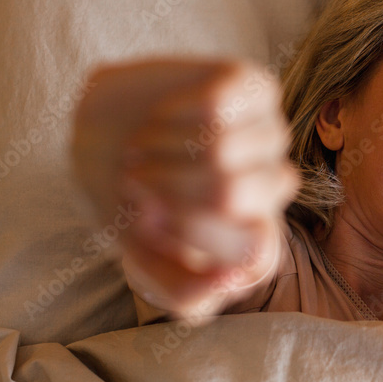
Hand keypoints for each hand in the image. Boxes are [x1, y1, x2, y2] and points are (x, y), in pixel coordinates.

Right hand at [71, 58, 299, 319]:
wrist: (106, 134)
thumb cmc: (132, 203)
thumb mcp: (145, 263)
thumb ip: (186, 294)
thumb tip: (232, 280)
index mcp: (260, 238)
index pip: (252, 254)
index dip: (187, 236)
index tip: (150, 221)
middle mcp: (275, 187)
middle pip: (228, 194)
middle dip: (164, 187)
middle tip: (134, 178)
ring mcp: (271, 135)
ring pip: (221, 149)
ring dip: (160, 148)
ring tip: (141, 146)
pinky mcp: (256, 87)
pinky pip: (219, 103)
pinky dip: (173, 113)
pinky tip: (158, 116)